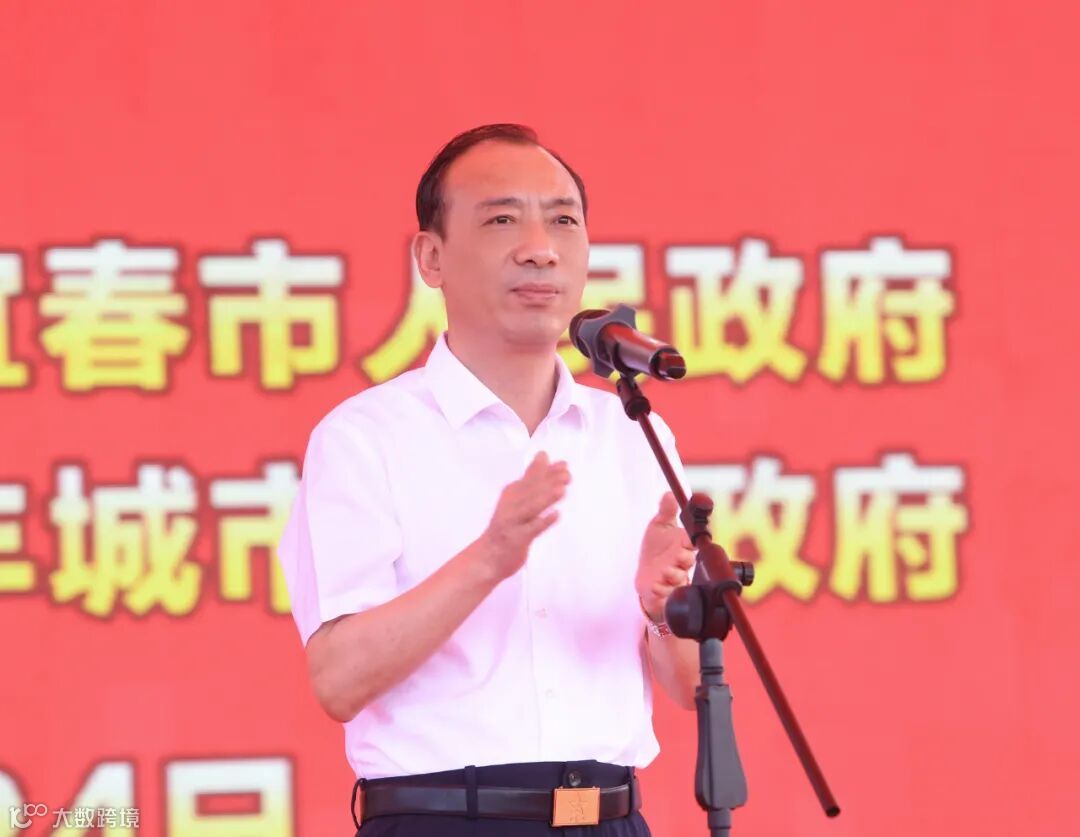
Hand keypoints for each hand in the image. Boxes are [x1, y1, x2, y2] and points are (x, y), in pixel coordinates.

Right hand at [481, 452, 569, 580]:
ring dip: (546, 498)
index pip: (530, 478)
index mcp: (512, 492)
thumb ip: (531, 478)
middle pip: (531, 490)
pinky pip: (531, 530)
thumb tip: (544, 455)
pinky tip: (556, 515)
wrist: (487, 556)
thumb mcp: (516, 498)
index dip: (547, 470)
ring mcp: (513, 522)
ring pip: (531, 508)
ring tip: (562, 490)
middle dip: (549, 481)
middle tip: (567, 474)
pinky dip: (543, 522)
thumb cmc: (507, 525)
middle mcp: (511, 504)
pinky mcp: (516, 539)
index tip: (564, 464)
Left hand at [635, 492, 695, 622]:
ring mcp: (673, 578)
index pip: (692, 541)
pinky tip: (656, 585)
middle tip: (677, 555)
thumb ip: (666, 511)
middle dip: (683, 558)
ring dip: (672, 574)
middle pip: (688, 560)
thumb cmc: (656, 550)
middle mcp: (681, 563)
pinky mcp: (663, 592)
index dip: (690, 540)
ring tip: (664, 571)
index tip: (687, 539)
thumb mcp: (660, 526)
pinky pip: (664, 592)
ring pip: (678, 577)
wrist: (647, 576)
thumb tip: (670, 493)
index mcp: (683, 545)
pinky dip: (660, 589)